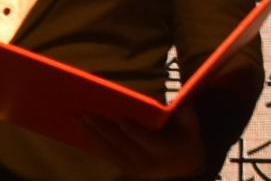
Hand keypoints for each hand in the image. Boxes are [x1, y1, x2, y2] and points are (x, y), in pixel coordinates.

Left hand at [83, 104, 204, 178]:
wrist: (184, 166)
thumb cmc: (186, 139)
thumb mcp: (191, 127)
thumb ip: (186, 115)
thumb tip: (182, 101)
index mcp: (165, 152)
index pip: (146, 140)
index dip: (132, 129)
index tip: (118, 116)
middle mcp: (148, 163)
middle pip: (122, 145)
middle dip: (103, 128)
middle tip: (86, 112)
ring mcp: (135, 168)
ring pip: (111, 151)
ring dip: (93, 134)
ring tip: (78, 118)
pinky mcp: (126, 169)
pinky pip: (108, 155)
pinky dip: (95, 142)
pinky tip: (83, 130)